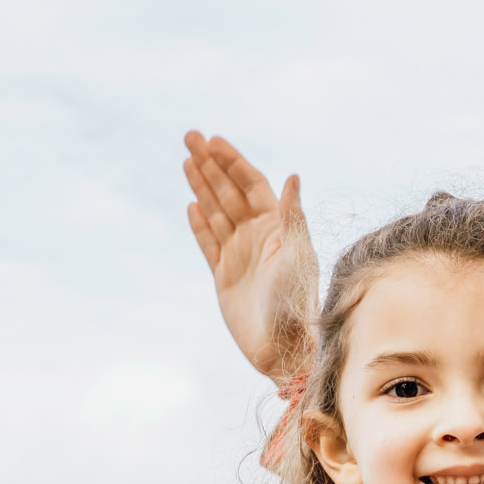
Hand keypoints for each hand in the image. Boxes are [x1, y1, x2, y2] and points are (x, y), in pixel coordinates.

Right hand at [182, 131, 318, 380]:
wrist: (282, 347)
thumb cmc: (295, 302)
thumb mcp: (296, 255)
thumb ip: (292, 216)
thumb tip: (293, 176)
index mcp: (277, 228)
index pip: (251, 185)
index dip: (232, 161)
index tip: (214, 141)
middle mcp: (258, 237)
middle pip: (229, 191)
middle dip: (210, 164)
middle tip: (190, 136)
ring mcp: (240, 255)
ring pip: (217, 212)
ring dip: (202, 186)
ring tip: (187, 161)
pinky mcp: (224, 276)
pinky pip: (209, 243)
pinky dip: (200, 224)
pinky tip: (192, 205)